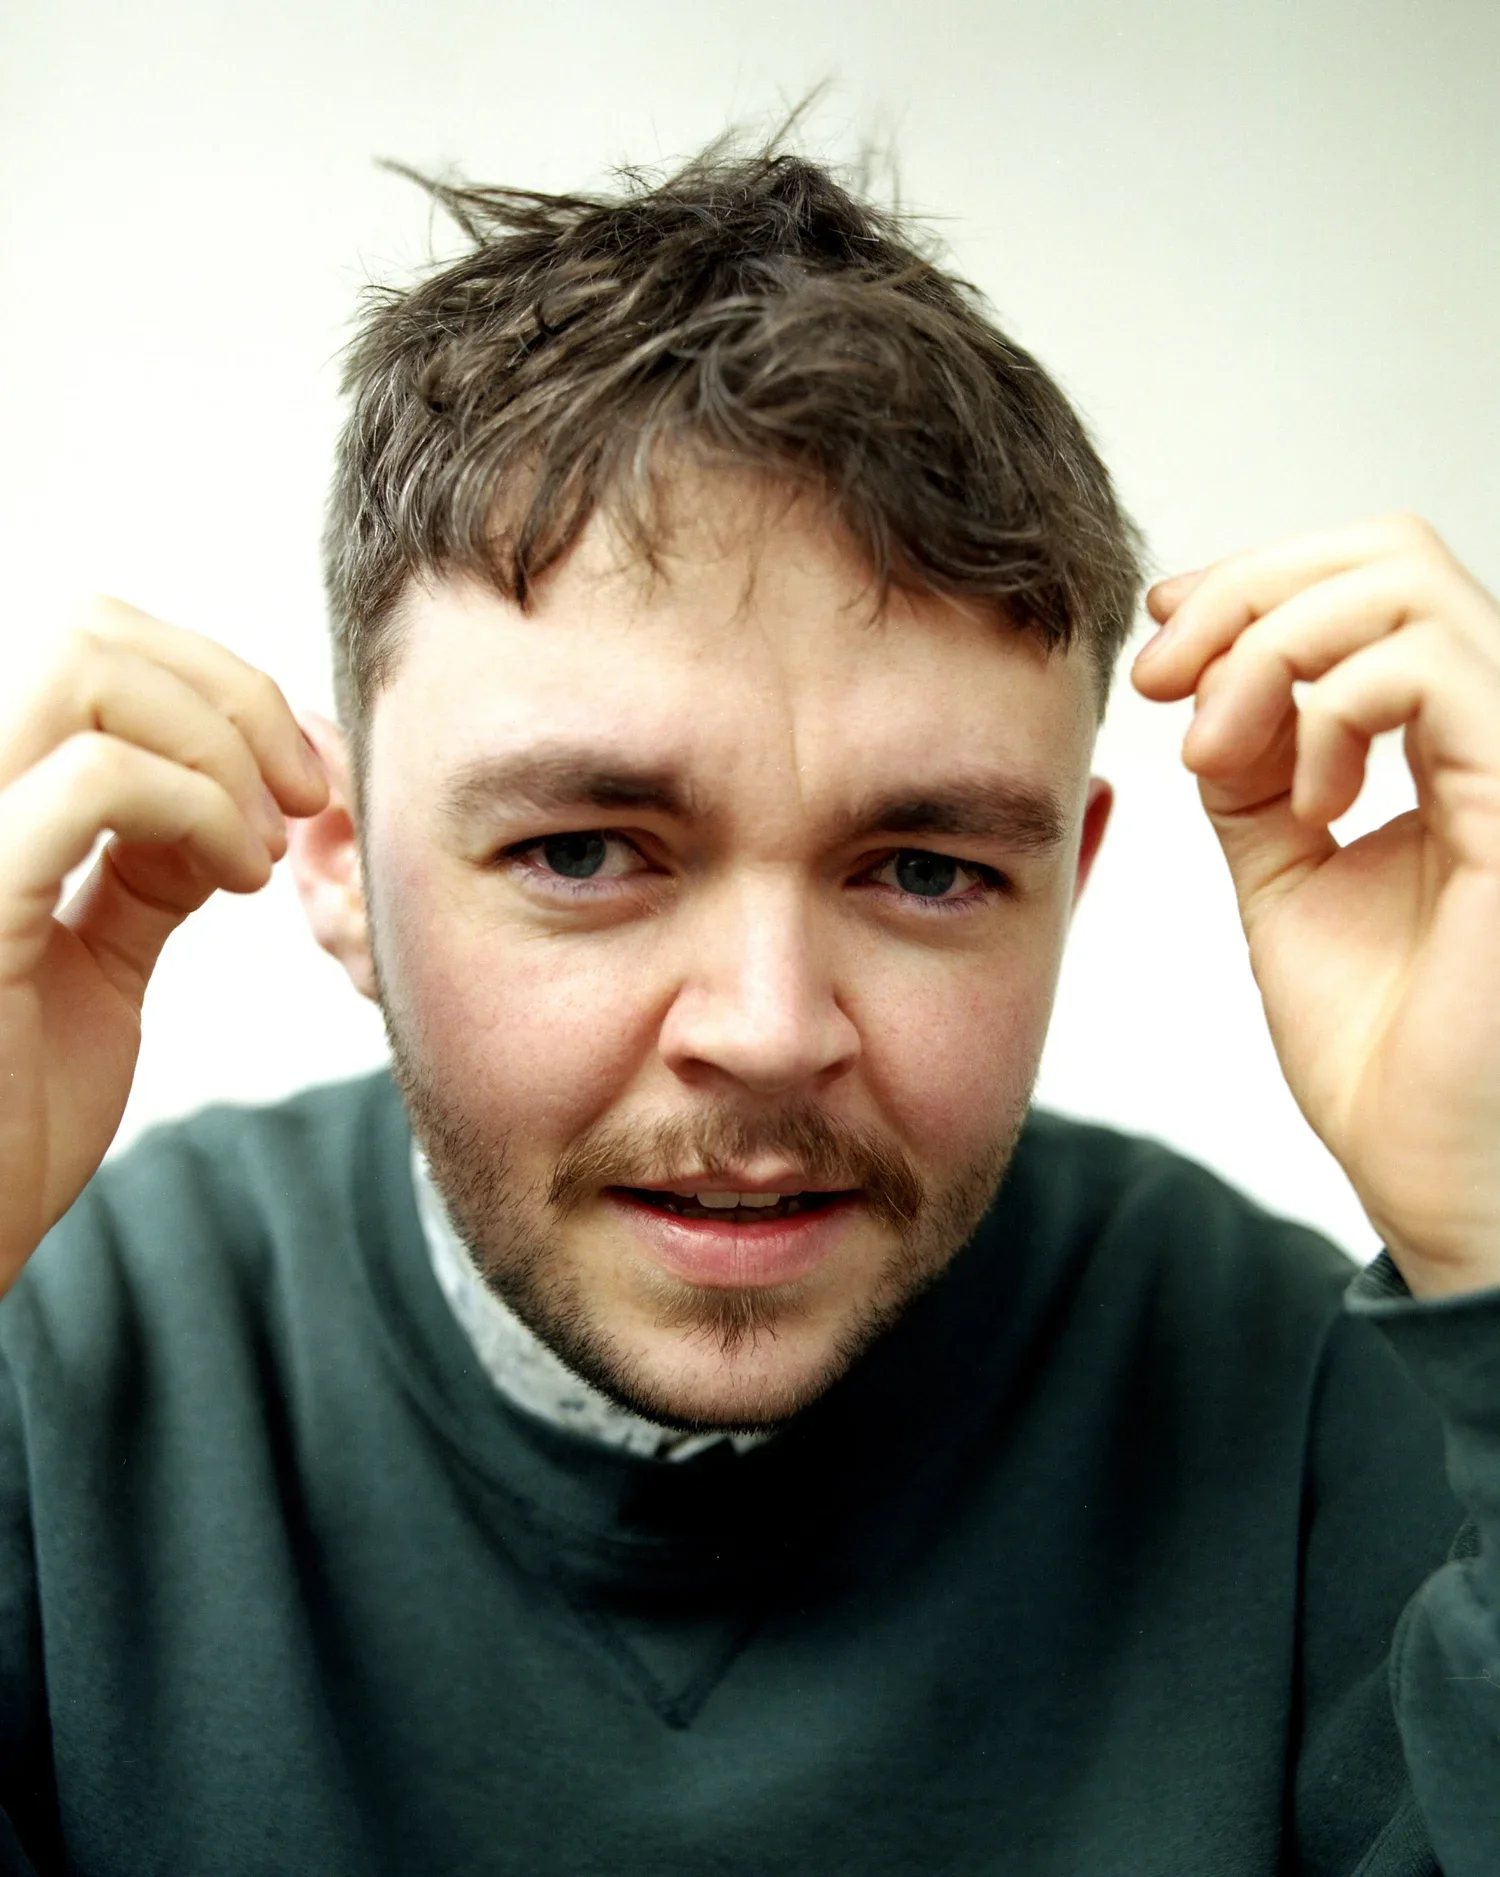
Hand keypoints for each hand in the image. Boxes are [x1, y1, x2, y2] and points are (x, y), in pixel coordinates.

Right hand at [0, 598, 327, 1289]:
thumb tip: (219, 800)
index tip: (292, 780)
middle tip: (297, 796)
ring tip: (258, 849)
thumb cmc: (8, 1112)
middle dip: (230, 695)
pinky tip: (234, 879)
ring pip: (84, 666)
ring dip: (218, 747)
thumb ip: (141, 869)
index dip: (215, 686)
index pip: (88, 644)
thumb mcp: (93, 960)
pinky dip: (200, 811)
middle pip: (90, 630)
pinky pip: (95, 780)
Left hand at [1131, 515, 1499, 1297]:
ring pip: (1404, 586)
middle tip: (1165, 673)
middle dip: (1247, 594)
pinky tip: (1302, 800)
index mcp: (1453, 744)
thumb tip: (1211, 684)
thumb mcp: (1286, 874)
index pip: (1372, 585)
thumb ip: (1258, 773)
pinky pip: (1429, 670)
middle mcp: (1499, 734)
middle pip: (1388, 552)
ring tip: (1223, 754)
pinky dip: (1326, 707)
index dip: (1252, 586)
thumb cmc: (1381, 1048)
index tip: (1159, 644)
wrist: (1428, 1168)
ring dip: (1271, 651)